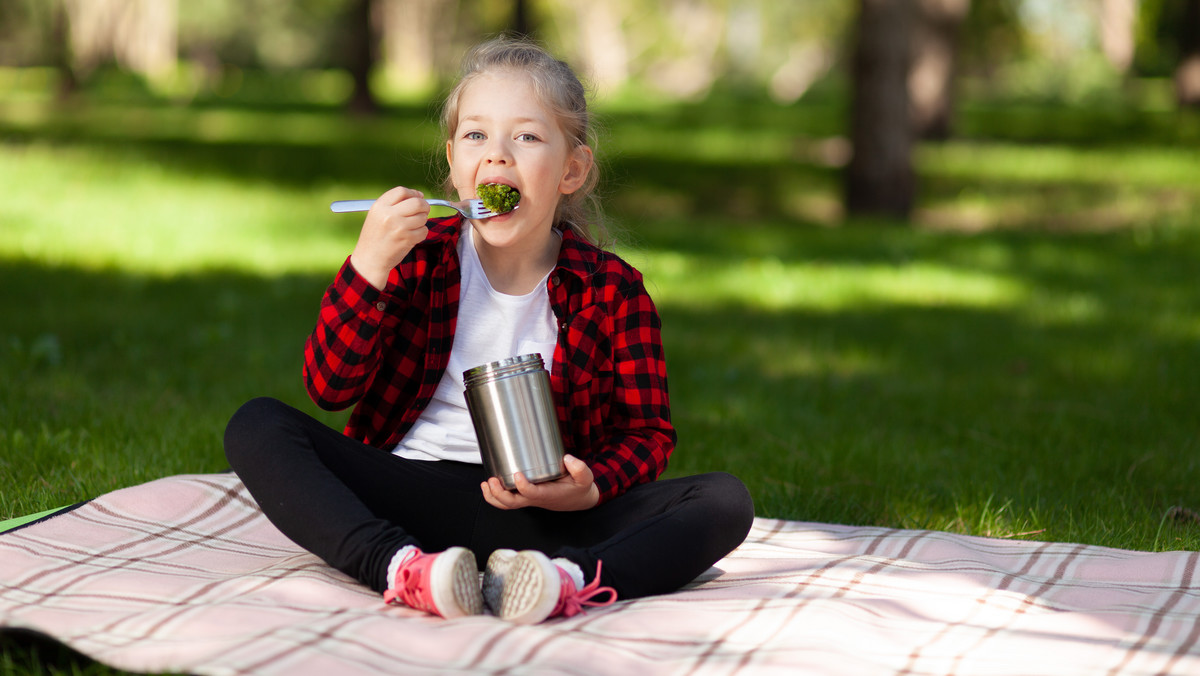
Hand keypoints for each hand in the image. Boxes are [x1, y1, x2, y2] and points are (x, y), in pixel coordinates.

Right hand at [349, 186, 430, 289]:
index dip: (413, 193)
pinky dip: (421, 233)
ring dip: (422, 221)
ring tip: (412, 227)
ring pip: (423, 217)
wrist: (370, 259)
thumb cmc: (375, 236)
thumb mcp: (377, 215)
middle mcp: (389, 215)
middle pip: (417, 202)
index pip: (402, 191)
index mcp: (379, 206)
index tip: (418, 197)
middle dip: (424, 206)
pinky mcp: (407, 239)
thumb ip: (394, 204)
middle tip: (423, 211)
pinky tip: (412, 236)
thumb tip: (419, 195)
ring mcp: (399, 227)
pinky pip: (424, 230)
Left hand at [480, 454, 599, 511]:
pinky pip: (507, 501)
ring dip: (493, 497)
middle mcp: (535, 499)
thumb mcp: (585, 478)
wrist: (579, 499)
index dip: (522, 487)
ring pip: (507, 504)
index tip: (517, 474)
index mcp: (547, 495)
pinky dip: (495, 496)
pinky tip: (488, 485)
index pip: (531, 494)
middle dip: (499, 494)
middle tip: (492, 480)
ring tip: (486, 484)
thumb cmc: (579, 488)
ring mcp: (528, 499)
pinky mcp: (525, 496)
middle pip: (512, 503)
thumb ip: (579, 469)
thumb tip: (567, 458)